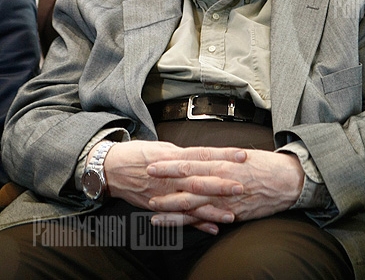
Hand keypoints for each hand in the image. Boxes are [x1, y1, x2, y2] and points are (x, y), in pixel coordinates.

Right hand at [103, 140, 247, 232]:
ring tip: (232, 214)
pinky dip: (197, 224)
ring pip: (192, 202)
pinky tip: (213, 228)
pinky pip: (180, 217)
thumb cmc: (138, 154)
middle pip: (199, 179)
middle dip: (221, 184)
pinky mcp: (159, 206)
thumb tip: (207, 154)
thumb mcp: (163, 147)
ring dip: (212, 210)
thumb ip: (186, 153)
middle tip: (241, 185)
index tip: (242, 155)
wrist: (111, 169)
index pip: (204, 154)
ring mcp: (165, 193)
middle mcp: (171, 176)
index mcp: (174, 158)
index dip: (223, 155)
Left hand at [145, 149, 304, 232]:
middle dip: (166, 180)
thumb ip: (221, 157)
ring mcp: (226, 198)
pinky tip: (173, 222)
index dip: (173, 162)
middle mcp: (223, 179)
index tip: (155, 161)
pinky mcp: (231, 213)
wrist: (289, 181)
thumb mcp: (243, 155)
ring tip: (152, 204)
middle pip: (189, 179)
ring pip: (194, 201)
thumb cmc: (267, 166)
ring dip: (171, 203)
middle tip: (146, 178)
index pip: (193, 160)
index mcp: (226, 162)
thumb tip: (201, 156)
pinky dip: (188, 221)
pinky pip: (206, 218)